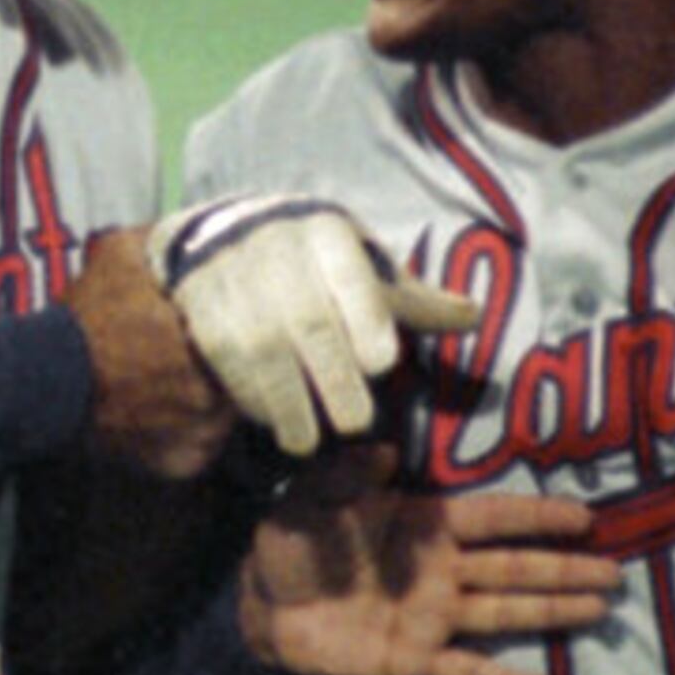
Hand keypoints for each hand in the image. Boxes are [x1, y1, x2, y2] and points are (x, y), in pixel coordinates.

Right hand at [62, 227, 238, 481]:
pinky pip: (206, 444)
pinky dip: (195, 431)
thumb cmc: (84, 319)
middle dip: (236, 363)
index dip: (252, 326)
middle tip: (205, 349)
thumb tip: (208, 228)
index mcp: (205, 338)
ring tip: (183, 380)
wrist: (42, 384)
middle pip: (249, 376)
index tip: (239, 318)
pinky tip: (169, 411)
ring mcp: (199, 434)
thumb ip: (168, 238)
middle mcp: (210, 394)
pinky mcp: (183, 464)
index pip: (259, 336)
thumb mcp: (120, 255)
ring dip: (217, 398)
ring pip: (230, 413)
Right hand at [154, 196, 478, 455]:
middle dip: (333, 376)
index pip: (352, 275)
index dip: (366, 318)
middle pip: (310, 320)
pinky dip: (250, 395)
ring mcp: (235, 278)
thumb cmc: (314, 264)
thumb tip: (473, 315)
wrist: (220, 240)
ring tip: (308, 440)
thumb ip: (413, 301)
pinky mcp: (201, 308)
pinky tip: (271, 419)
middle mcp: (279, 249)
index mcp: (328, 234)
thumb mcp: (363, 268)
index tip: (381, 362)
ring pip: (263, 346)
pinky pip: (227, 358)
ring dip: (287, 401)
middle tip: (355, 420)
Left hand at [239, 445, 620, 674]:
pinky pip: (469, 674)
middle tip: (615, 572)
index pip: (493, 518)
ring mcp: (434, 617)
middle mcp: (442, 570)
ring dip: (552, 612)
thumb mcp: (312, 496)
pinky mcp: (417, 661)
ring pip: (505, 614)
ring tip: (599, 609)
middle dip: (564, 569)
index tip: (584, 517)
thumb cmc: (293, 541)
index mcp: (425, 525)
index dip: (537, 517)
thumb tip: (389, 448)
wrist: (263, 606)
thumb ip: (348, 472)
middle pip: (514, 568)